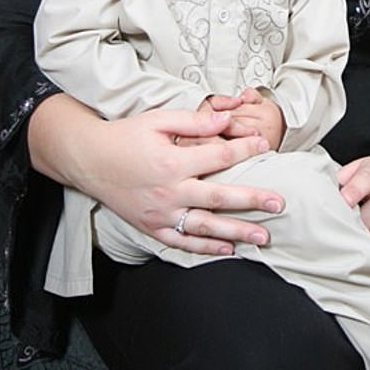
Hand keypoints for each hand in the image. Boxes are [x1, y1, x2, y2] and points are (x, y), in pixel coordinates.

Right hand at [28, 96, 284, 255]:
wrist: (90, 159)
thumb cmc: (126, 135)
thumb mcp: (158, 120)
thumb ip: (194, 122)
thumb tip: (226, 120)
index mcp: (173, 161)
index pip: (219, 157)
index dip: (245, 149)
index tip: (265, 145)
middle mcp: (169, 191)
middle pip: (219, 197)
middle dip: (252, 200)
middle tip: (279, 204)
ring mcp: (161, 214)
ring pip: (205, 227)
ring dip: (236, 232)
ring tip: (263, 237)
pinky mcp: (152, 227)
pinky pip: (183, 242)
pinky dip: (206, 249)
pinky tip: (228, 250)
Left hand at [337, 150, 369, 252]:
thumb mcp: (363, 165)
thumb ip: (343, 178)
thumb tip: (322, 195)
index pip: (364, 183)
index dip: (351, 194)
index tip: (342, 203)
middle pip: (368, 220)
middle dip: (353, 225)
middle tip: (343, 225)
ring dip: (366, 240)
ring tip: (359, 234)